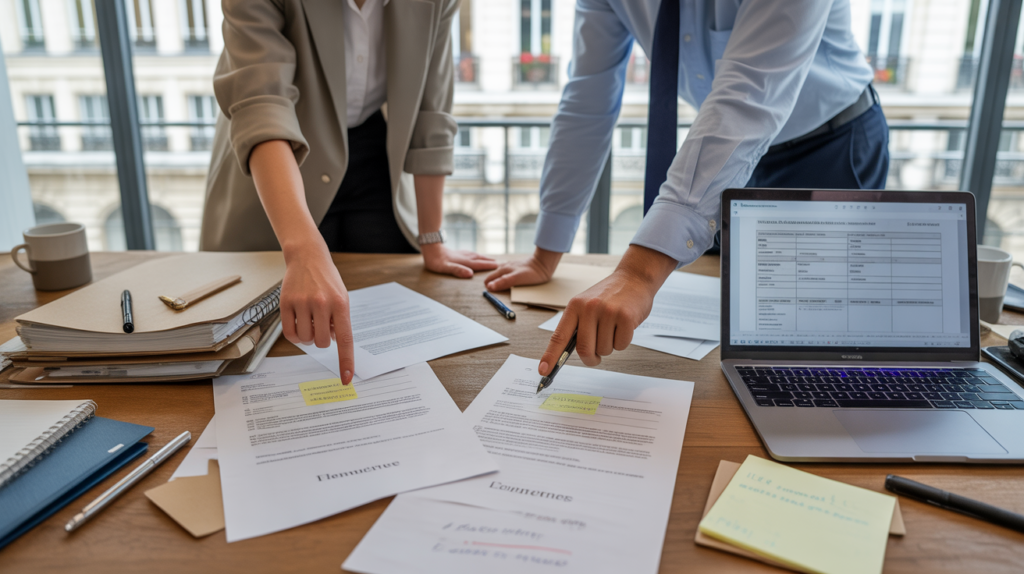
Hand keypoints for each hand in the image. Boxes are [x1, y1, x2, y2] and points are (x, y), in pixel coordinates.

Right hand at [280, 241, 354, 383]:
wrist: (308, 257)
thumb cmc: (327, 280)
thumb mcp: (341, 298)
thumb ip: (339, 321)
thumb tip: (332, 343)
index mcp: (340, 304)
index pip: (344, 339)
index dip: (346, 360)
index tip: (346, 378)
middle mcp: (322, 303)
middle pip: (322, 343)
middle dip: (322, 339)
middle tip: (321, 325)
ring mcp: (303, 303)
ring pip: (306, 340)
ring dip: (308, 337)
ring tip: (310, 321)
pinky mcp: (286, 303)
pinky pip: (289, 334)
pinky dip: (294, 335)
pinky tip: (298, 324)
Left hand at [421, 244, 497, 277]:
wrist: (430, 248)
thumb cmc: (436, 261)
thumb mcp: (445, 268)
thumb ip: (457, 270)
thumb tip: (470, 274)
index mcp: (463, 262)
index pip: (478, 264)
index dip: (488, 266)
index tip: (498, 266)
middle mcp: (465, 257)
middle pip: (480, 259)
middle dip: (489, 261)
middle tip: (500, 263)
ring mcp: (462, 254)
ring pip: (476, 255)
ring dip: (485, 258)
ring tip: (492, 259)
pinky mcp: (458, 252)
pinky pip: (471, 254)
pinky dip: (477, 255)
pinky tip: (476, 255)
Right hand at [484, 247, 562, 291]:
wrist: (544, 263)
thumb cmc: (532, 272)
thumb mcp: (517, 279)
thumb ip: (503, 282)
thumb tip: (489, 287)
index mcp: (503, 270)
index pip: (489, 280)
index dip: (488, 288)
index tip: (492, 295)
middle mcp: (505, 267)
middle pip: (494, 277)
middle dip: (492, 284)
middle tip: (495, 293)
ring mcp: (511, 266)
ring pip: (500, 274)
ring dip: (498, 281)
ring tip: (501, 288)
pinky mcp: (517, 267)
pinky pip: (507, 273)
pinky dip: (505, 278)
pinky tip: (510, 280)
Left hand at [539, 246, 677, 372]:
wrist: (633, 278)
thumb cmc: (609, 296)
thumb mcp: (586, 305)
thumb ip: (577, 326)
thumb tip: (565, 354)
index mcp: (575, 306)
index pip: (559, 336)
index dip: (550, 356)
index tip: (543, 371)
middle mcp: (589, 308)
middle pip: (585, 350)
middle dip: (591, 359)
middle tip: (596, 357)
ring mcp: (608, 312)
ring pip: (605, 350)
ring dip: (610, 347)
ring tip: (613, 328)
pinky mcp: (626, 317)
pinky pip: (621, 345)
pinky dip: (623, 342)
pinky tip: (624, 326)